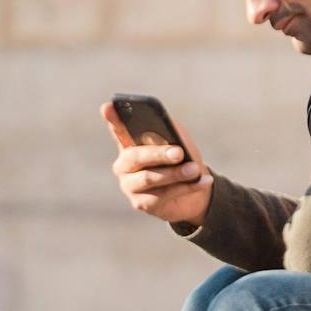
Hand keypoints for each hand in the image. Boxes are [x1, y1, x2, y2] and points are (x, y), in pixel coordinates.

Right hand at [101, 104, 211, 227]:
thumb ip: (170, 131)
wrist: (195, 193)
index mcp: (129, 144)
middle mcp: (124, 165)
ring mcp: (130, 185)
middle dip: (158, 154)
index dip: (112, 119)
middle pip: (135, 157)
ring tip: (195, 169)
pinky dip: (186, 187)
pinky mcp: (141, 204)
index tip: (108, 106)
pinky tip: (203, 180)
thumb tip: (166, 127)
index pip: (118, 129)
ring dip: (176, 173)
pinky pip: (163, 196)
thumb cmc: (182, 161)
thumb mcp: (179, 141)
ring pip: (150, 178)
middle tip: (179, 152)